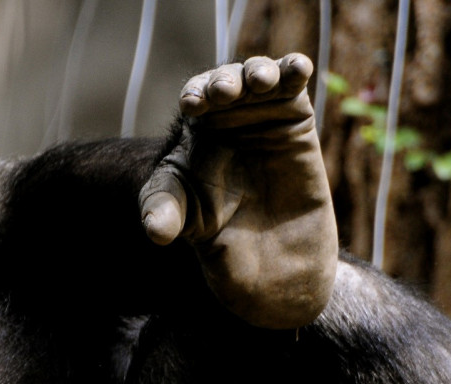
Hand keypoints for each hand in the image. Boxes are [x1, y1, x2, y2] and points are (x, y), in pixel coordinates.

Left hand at [139, 54, 337, 329]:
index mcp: (199, 126)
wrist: (264, 248)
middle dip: (225, 81)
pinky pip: (294, 85)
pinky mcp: (296, 117)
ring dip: (260, 71)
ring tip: (259, 82)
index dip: (196, 94)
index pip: (196, 97)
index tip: (193, 104)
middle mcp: (230, 112)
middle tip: (224, 92)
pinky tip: (297, 68)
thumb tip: (153, 231)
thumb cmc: (216, 226)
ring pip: (262, 75)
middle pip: (227, 80)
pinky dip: (295, 70)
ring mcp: (264, 111)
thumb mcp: (182, 217)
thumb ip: (164, 214)